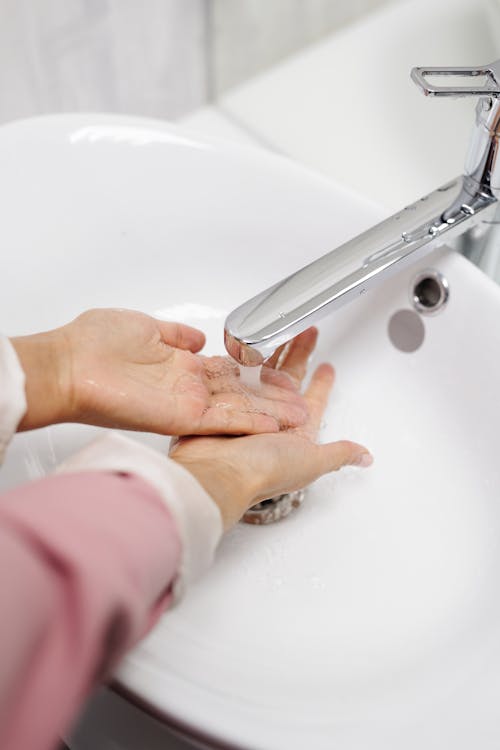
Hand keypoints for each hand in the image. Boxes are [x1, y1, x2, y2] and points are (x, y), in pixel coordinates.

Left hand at [11, 309, 307, 433]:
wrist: (68, 365)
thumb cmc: (95, 343)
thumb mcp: (145, 326)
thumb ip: (176, 334)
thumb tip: (199, 337)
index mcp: (179, 365)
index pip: (226, 373)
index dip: (255, 375)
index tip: (280, 375)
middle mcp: (186, 386)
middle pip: (239, 394)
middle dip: (271, 399)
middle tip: (301, 403)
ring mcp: (186, 403)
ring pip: (238, 409)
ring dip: (270, 413)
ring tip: (300, 415)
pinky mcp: (182, 417)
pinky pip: (224, 420)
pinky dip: (251, 423)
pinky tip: (276, 424)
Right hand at [169, 328, 372, 529]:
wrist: (220, 473)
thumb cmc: (265, 470)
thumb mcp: (312, 462)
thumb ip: (338, 454)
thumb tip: (365, 457)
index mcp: (294, 432)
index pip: (313, 401)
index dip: (322, 384)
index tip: (328, 367)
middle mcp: (270, 420)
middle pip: (288, 379)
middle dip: (297, 355)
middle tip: (304, 332)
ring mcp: (244, 411)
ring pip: (262, 374)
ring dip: (270, 352)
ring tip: (276, 330)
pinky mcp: (222, 405)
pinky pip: (235, 377)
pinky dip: (240, 362)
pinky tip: (243, 346)